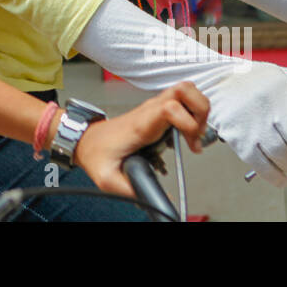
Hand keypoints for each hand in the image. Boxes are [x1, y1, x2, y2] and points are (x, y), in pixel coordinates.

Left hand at [72, 82, 209, 200]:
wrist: (85, 140)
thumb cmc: (96, 154)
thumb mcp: (108, 178)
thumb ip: (131, 190)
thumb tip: (156, 197)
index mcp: (140, 124)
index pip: (170, 107)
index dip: (188, 123)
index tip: (192, 146)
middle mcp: (149, 110)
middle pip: (184, 90)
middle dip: (201, 111)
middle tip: (198, 135)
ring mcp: (153, 107)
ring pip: (185, 90)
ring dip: (199, 109)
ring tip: (195, 133)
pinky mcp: (156, 110)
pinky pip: (181, 99)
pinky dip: (192, 111)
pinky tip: (187, 132)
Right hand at [201, 61, 286, 187]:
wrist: (213, 80)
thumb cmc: (246, 79)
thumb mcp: (276, 75)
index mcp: (286, 92)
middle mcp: (274, 109)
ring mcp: (257, 126)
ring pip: (284, 157)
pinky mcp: (240, 140)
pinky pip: (263, 165)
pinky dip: (274, 176)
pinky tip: (279, 178)